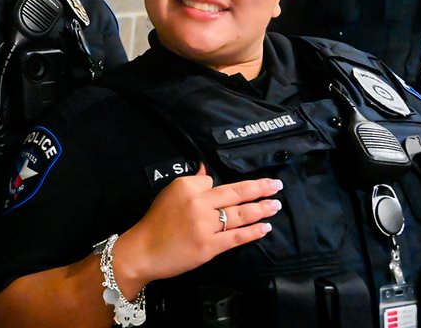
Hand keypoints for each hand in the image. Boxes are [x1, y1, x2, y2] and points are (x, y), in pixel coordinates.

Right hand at [114, 165, 281, 289]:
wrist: (144, 250)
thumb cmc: (156, 222)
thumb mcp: (169, 193)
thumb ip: (191, 182)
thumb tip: (206, 170)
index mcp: (187, 187)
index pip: (214, 181)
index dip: (224, 187)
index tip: (239, 189)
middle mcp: (198, 203)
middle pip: (235, 193)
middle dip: (259, 188)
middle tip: (276, 185)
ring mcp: (205, 225)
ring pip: (240, 214)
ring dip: (261, 209)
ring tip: (275, 205)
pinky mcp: (210, 246)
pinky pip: (236, 236)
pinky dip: (253, 232)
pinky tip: (265, 227)